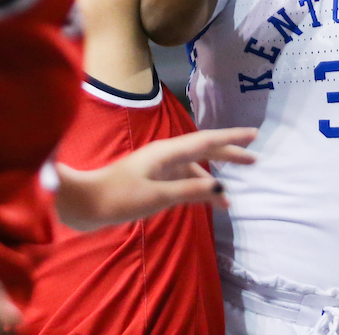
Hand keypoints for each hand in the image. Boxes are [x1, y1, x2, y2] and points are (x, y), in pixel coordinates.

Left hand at [55, 126, 257, 230]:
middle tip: (254, 160)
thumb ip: (189, 191)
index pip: (207, 141)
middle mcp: (165, 155)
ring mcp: (157, 167)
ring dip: (212, 179)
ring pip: (193, 168)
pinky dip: (197, 188)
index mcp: (167, 152)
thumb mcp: (156, 196)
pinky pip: (182, 180)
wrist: (84, 203)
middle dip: (228, 154)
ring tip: (229, 200)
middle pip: (203, 150)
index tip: (254, 135)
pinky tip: (202, 200)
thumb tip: (222, 188)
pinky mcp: (150, 181)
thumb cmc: (118, 198)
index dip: (232, 138)